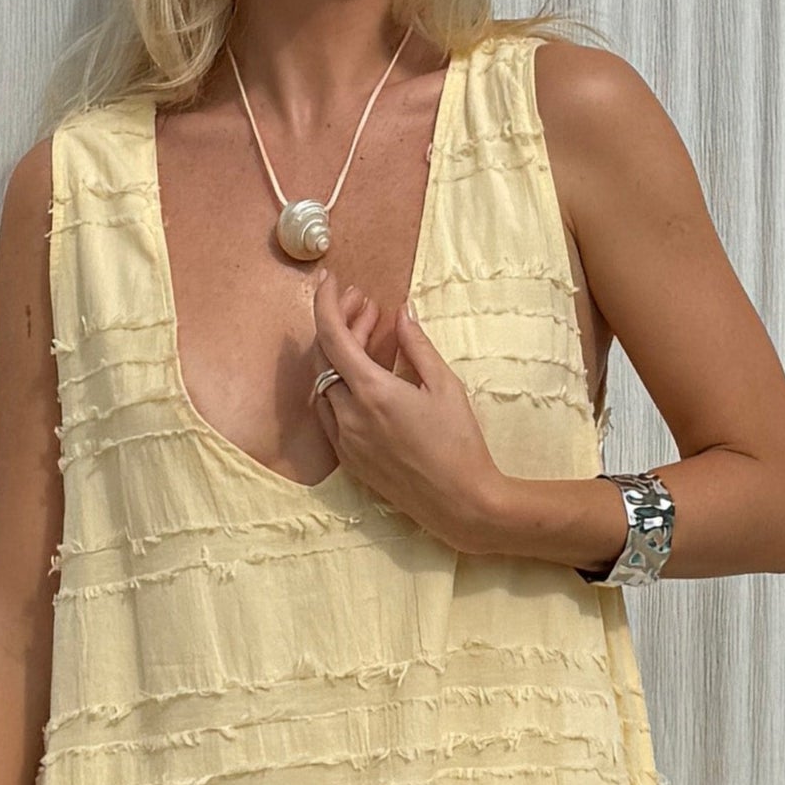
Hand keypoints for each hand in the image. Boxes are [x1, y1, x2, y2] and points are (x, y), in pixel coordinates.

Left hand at [309, 275, 514, 552]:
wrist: (460, 502)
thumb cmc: (460, 442)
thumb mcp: (445, 385)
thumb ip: (417, 345)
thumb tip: (402, 313)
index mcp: (372, 393)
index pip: (332, 337)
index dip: (325, 304)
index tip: (329, 281)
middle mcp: (349, 416)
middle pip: (326, 358)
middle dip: (342, 325)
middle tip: (366, 305)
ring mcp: (346, 441)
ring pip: (324, 386)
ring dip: (340, 357)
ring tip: (371, 337)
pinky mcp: (350, 460)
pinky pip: (330, 414)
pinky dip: (339, 387)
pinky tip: (364, 377)